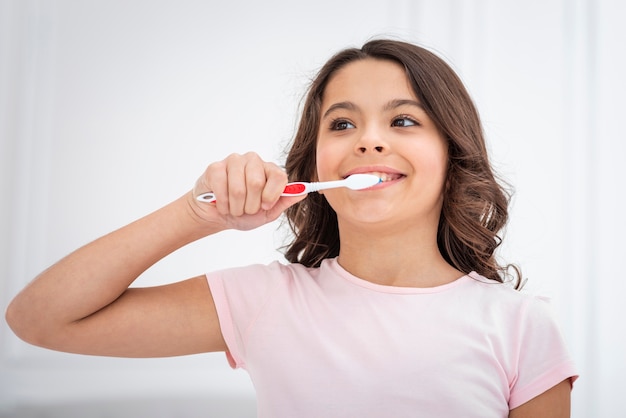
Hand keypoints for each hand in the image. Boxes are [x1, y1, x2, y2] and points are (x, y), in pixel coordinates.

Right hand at [190, 152, 305, 230]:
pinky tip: (222, 204)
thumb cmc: (244, 212)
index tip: (265, 206)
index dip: (272, 195)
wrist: (218, 216)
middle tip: (246, 209)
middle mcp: (253, 161)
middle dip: (251, 205)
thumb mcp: (267, 213)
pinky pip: (222, 188)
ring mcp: (234, 161)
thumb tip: (304, 192)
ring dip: (236, 206)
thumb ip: (284, 201)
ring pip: (238, 188)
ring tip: (234, 208)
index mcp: (269, 170)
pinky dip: (223, 204)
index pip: (279, 175)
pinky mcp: (216, 167)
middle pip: (256, 182)